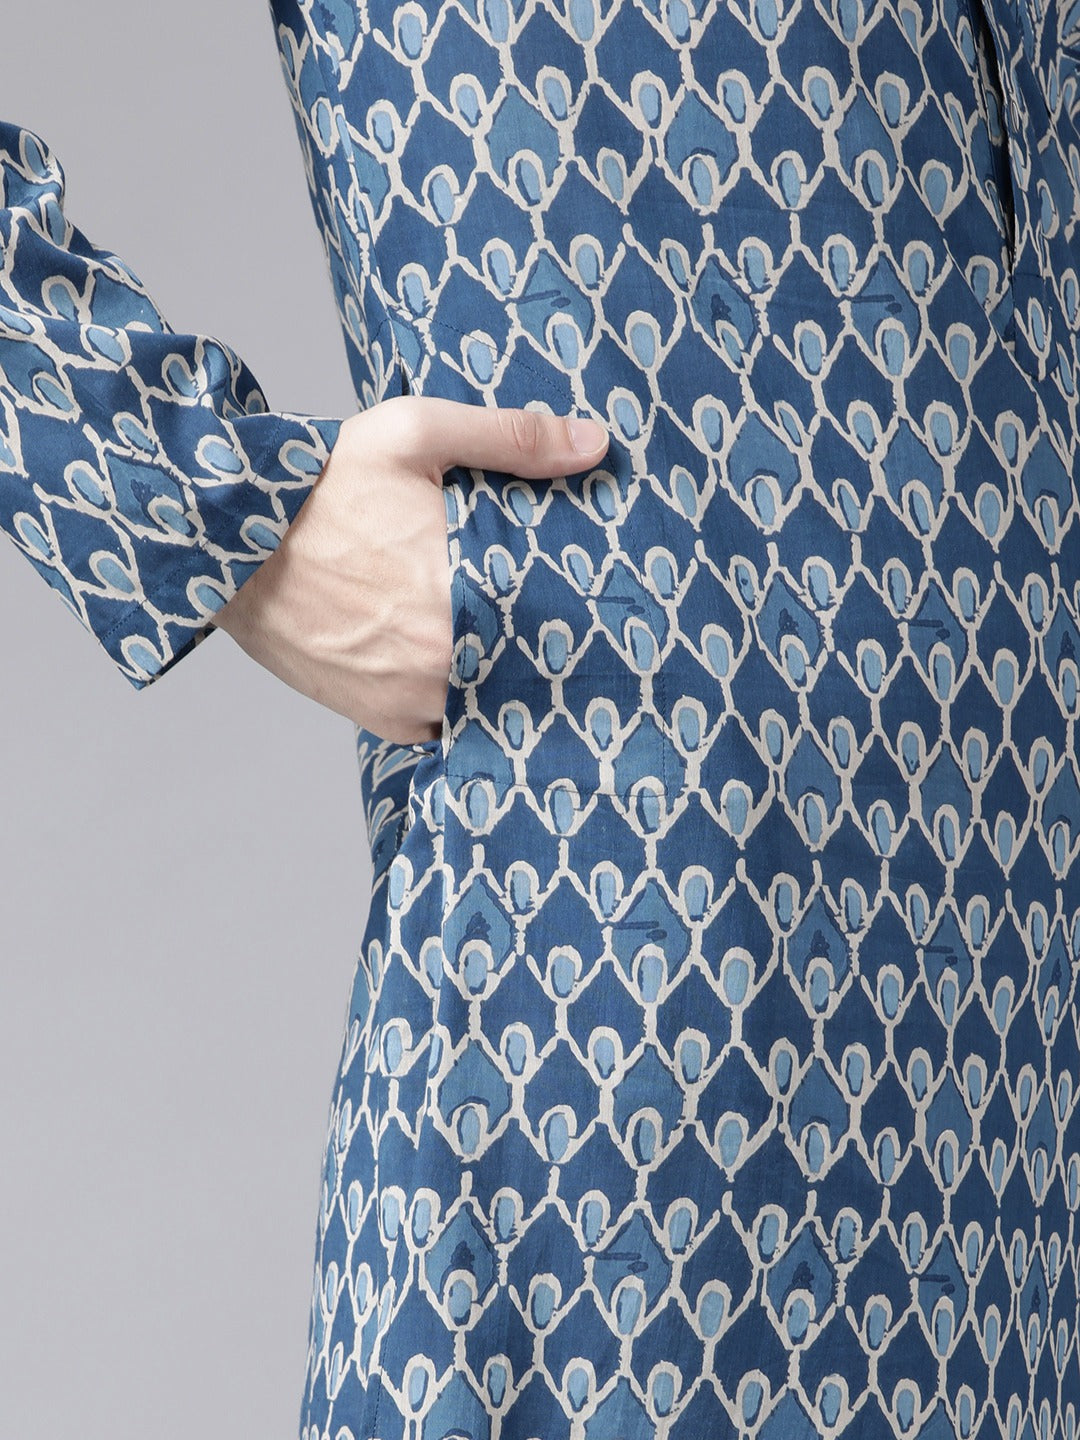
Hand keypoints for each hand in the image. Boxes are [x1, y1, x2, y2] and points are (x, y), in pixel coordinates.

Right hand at [211, 396, 609, 743]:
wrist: (223, 540)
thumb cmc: (319, 484)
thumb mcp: (413, 434)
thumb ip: (510, 438)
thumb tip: (594, 443)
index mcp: (460, 595)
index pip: (559, 624)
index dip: (584, 617)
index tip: (605, 605)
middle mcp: (440, 663)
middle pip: (529, 671)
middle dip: (549, 649)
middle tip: (574, 628)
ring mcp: (410, 700)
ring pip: (489, 702)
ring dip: (504, 679)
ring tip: (519, 644)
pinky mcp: (382, 719)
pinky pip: (445, 724)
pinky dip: (459, 701)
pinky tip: (465, 665)